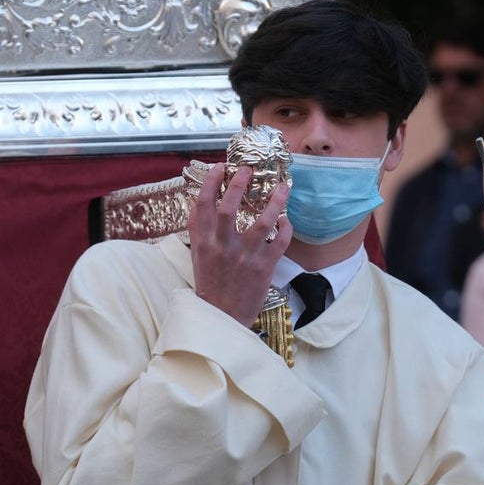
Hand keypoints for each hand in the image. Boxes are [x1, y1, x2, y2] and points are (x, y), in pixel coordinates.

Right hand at [187, 162, 292, 326]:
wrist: (222, 317)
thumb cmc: (210, 284)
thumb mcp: (197, 255)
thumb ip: (198, 229)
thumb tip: (198, 199)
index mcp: (204, 243)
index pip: (203, 205)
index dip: (211, 182)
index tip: (220, 167)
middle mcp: (223, 247)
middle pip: (229, 208)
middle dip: (239, 184)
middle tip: (248, 169)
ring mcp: (245, 257)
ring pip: (262, 221)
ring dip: (275, 201)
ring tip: (283, 187)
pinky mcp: (264, 267)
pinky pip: (280, 241)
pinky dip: (285, 228)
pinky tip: (286, 220)